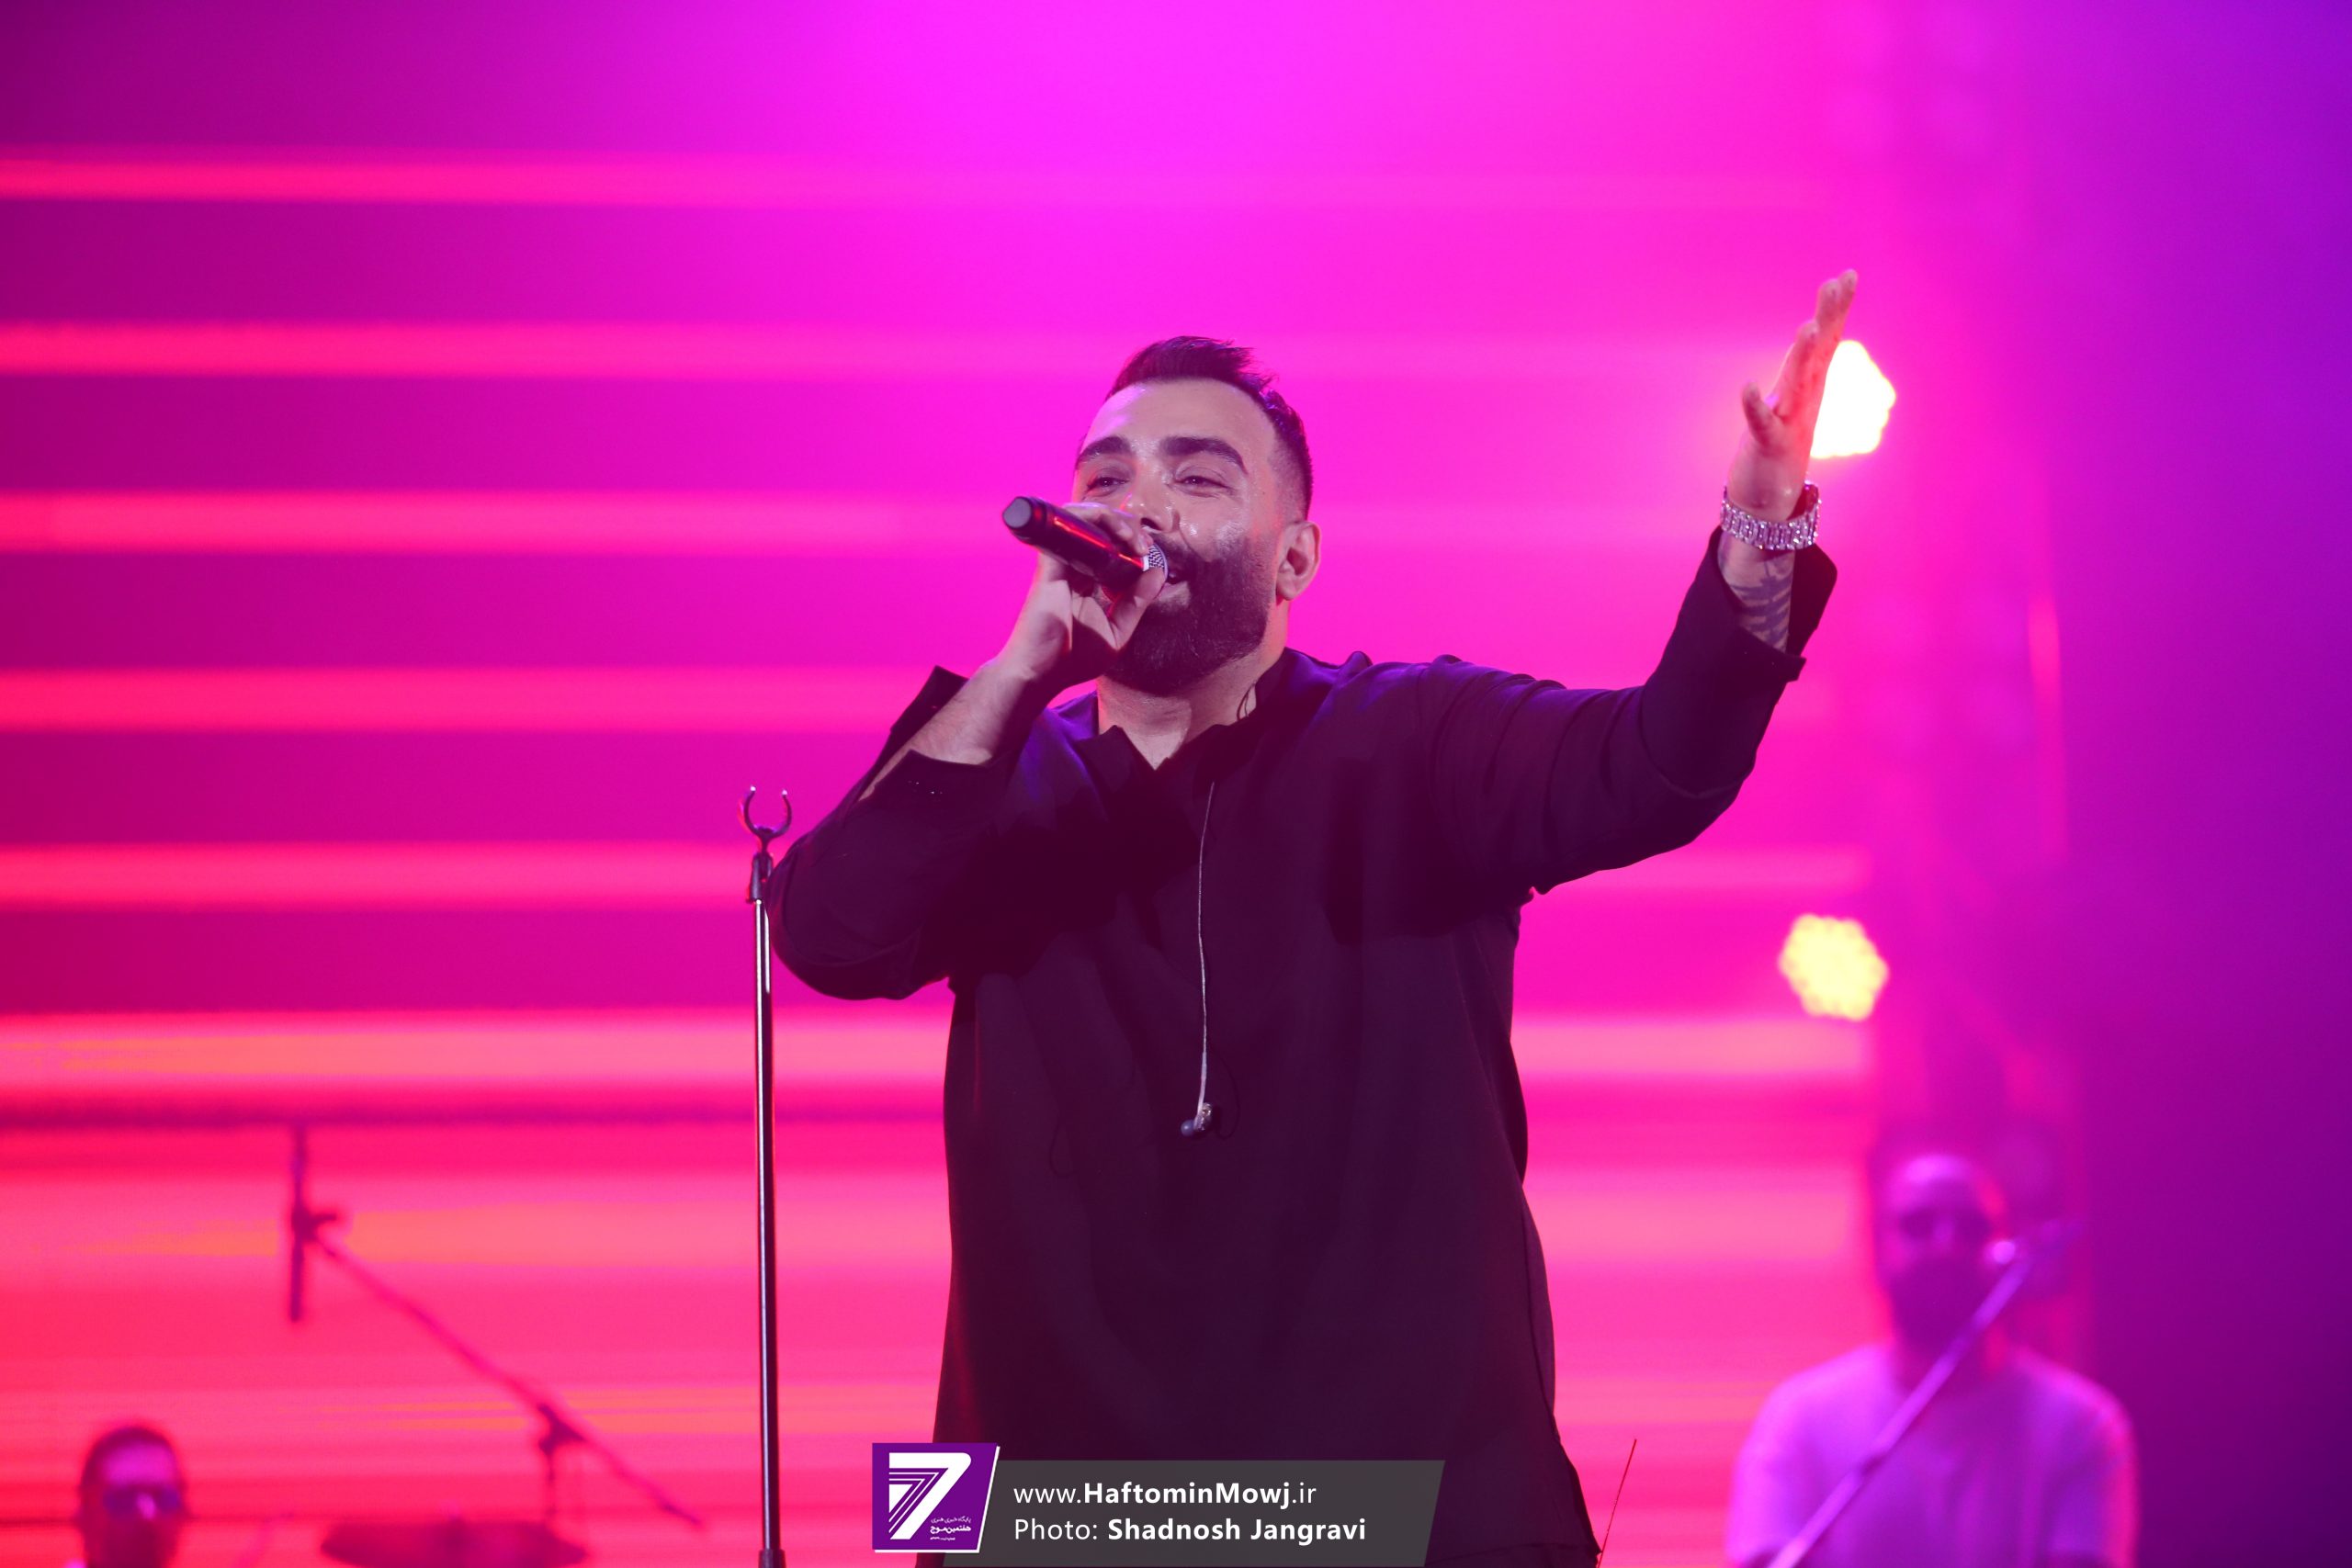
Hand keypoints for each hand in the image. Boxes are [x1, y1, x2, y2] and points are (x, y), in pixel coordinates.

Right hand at [992, 502, 1169, 693]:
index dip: (1131, 542)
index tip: (1149, 553)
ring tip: (1135, 540)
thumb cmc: (1071, 660)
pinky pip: (1069, 524)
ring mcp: (1059, 561)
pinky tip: (1120, 539)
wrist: (1040, 674)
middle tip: (1145, 545)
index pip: (1108, 547)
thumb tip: (1157, 573)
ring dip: (1116, 520)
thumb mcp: (1117, 632)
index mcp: (1085, 580)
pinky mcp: (1051, 561)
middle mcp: (1071, 566)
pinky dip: (1095, 520)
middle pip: (1099, 527)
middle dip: (1128, 527)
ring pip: (1085, 518)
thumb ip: (1136, 603)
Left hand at [1729, 269, 1856, 520]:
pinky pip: (1762, 423)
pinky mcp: (1769, 444)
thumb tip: (1815, 328)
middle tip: (1838, 284)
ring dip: (1802, 356)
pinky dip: (1754, 406)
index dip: (1836, 309)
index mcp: (1809, 384)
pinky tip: (1747, 387)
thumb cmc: (1780, 443)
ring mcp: (1790, 420)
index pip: (1827, 340)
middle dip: (1828, 317)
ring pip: (1798, 382)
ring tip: (1806, 327)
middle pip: (1818, 352)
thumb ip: (1803, 365)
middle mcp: (1805, 398)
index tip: (1846, 276)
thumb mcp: (1794, 398)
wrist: (1768, 501)